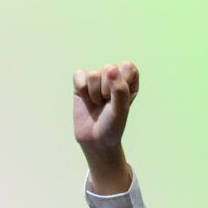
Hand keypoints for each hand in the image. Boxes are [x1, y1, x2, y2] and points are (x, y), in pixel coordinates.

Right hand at [72, 63, 139, 191]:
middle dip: (106, 90)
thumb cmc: (112, 125)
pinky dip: (81, 88)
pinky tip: (85, 98)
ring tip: (97, 104)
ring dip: (94, 94)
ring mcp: (96, 80)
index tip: (119, 99)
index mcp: (129, 80)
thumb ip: (119, 88)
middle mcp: (113, 77)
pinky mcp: (81, 84)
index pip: (127, 67)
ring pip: (94, 74)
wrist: (95, 140)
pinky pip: (79, 75)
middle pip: (109, 69)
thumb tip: (110, 68)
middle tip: (106, 104)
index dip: (122, 83)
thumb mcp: (121, 109)